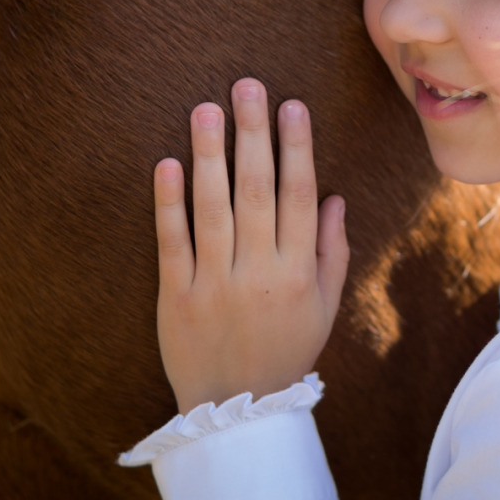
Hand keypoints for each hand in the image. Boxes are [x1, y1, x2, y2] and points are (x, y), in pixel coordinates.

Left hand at [153, 78, 348, 414]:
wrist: (236, 413)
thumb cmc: (286, 351)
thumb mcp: (324, 307)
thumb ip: (331, 252)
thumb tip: (332, 196)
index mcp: (298, 273)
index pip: (299, 197)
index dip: (297, 148)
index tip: (292, 106)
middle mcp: (258, 273)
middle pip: (257, 191)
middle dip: (254, 134)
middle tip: (248, 86)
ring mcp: (215, 284)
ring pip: (213, 208)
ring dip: (210, 154)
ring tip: (206, 108)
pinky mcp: (175, 297)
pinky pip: (172, 243)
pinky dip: (169, 203)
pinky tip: (168, 163)